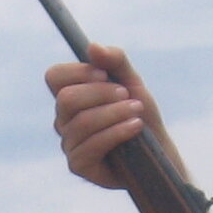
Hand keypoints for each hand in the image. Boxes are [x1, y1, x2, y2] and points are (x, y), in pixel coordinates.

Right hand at [44, 43, 175, 190]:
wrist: (157, 154)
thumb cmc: (141, 116)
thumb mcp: (133, 83)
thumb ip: (115, 62)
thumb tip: (92, 46)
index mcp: (71, 97)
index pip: (54, 77)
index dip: (78, 72)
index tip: (105, 75)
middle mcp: (63, 120)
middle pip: (67, 98)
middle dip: (102, 93)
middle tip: (127, 95)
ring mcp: (69, 144)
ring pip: (82, 121)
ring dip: (115, 113)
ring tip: (137, 111)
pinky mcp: (78, 165)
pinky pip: (91, 145)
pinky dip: (117, 132)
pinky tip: (135, 127)